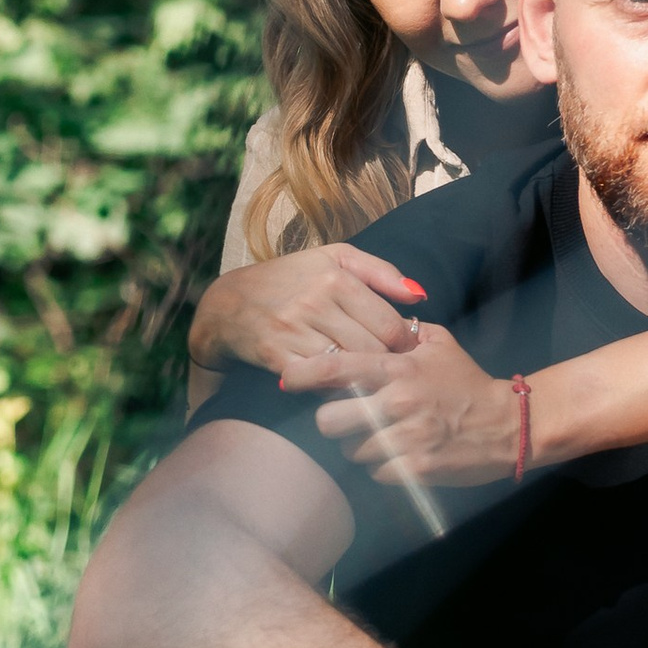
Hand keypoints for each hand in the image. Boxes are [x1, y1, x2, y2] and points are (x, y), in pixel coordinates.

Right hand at [189, 245, 424, 383]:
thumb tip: (419, 297)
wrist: (228, 303)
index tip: (403, 353)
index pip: (390, 325)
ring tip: (368, 380)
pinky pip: (319, 382)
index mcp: (336, 278)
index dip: (404, 345)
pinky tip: (337, 385)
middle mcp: (315, 302)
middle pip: (374, 351)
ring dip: (362, 379)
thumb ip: (381, 272)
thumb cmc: (290, 279)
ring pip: (350, 369)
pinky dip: (333, 388)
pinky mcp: (276, 356)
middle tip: (390, 372)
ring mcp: (294, 330)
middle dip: (386, 365)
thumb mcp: (335, 259)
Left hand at [314, 324, 520, 485]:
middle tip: (348, 419)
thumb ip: (402, 332)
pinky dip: (383, 468)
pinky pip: (376, 473)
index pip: (337, 367)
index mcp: (399, 369)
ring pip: (352, 450)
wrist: (508, 425)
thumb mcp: (439, 344)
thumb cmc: (468, 383)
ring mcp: (407, 438)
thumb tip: (369, 320)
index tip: (288, 379)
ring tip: (384, 437)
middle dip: (333, 421)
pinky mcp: (416, 469)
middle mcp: (399, 402)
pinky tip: (401, 455)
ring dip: (361, 447)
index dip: (304, 374)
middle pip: (330, 419)